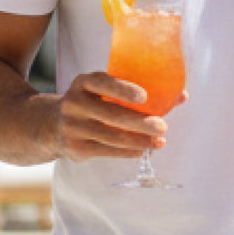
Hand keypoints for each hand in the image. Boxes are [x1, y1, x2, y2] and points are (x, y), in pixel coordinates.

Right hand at [51, 73, 184, 160]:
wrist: (52, 125)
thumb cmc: (92, 104)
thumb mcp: (103, 91)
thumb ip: (137, 90)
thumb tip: (181, 95)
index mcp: (83, 83)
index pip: (102, 82)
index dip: (122, 89)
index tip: (144, 96)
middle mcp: (74, 103)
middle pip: (111, 115)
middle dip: (141, 122)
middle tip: (162, 126)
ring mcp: (72, 127)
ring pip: (112, 137)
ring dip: (140, 141)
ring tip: (159, 141)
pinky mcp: (75, 148)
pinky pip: (108, 152)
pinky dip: (129, 152)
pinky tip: (143, 150)